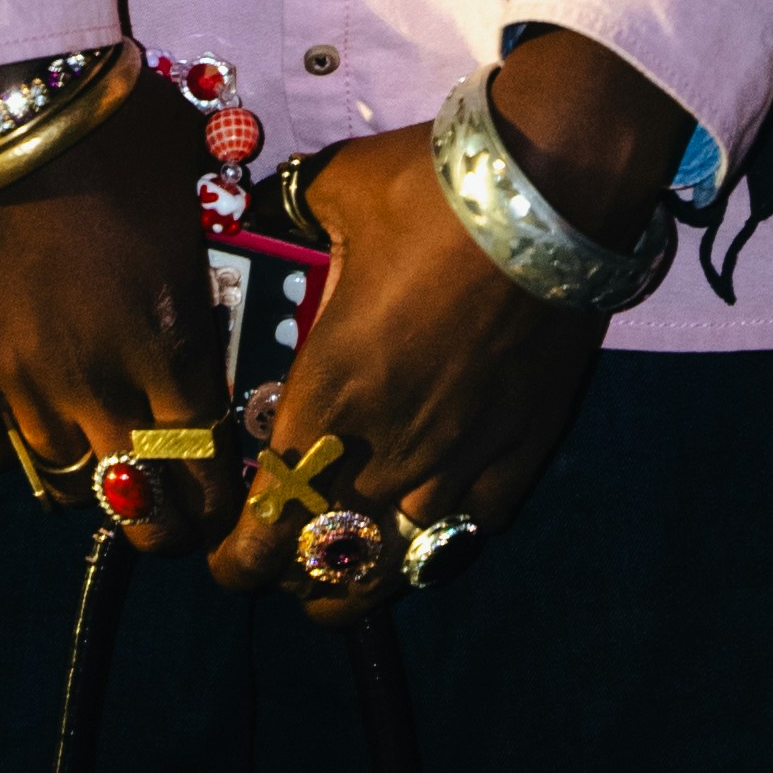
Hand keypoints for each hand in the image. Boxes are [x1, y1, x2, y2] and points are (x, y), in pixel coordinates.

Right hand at [0, 62, 240, 556]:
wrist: (9, 98)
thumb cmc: (116, 126)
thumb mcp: (191, 186)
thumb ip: (207, 256)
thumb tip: (228, 272)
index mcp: (172, 338)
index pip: (206, 458)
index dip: (215, 490)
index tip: (219, 497)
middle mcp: (101, 377)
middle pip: (139, 499)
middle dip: (160, 518)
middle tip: (164, 514)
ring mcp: (24, 378)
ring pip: (64, 478)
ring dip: (86, 473)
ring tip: (94, 457)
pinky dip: (7, 449)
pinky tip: (22, 422)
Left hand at [207, 31, 689, 620]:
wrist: (548, 197)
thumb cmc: (431, 192)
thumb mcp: (337, 192)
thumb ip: (294, 216)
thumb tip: (268, 210)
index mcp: (329, 393)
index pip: (268, 518)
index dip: (239, 556)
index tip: (224, 559)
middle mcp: (387, 447)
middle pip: (325, 554)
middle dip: (291, 568)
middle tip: (276, 562)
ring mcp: (459, 460)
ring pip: (397, 559)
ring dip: (361, 572)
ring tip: (341, 582)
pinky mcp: (520, 454)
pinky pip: (469, 528)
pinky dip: (438, 539)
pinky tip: (423, 533)